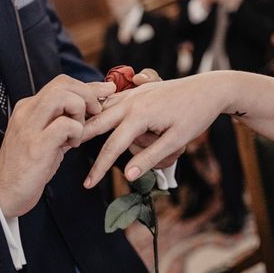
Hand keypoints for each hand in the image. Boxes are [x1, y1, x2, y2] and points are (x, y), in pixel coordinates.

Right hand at [0, 75, 115, 217]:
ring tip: (79, 130)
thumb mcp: (47, 137)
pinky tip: (73, 145)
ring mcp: (29, 127)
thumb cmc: (29, 167)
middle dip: (88, 94)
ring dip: (80, 111)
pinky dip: (76, 132)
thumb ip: (64, 121)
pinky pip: (64, 125)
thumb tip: (91, 109)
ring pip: (62, 98)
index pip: (61, 83)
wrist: (4, 192)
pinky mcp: (36, 145)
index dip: (88, 86)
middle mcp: (27, 112)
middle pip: (63, 84)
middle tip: (97, 112)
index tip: (106, 91)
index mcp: (29, 107)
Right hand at [83, 73, 225, 187]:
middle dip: (80, 137)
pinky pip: (113, 100)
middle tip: (63, 153)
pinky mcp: (138, 90)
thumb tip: (127, 175)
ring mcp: (134, 93)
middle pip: (97, 122)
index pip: (112, 146)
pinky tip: (95, 116)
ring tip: (75, 138)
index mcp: (139, 115)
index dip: (99, 167)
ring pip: (104, 109)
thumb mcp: (176, 141)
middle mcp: (131, 101)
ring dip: (91, 121)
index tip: (87, 183)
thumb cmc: (195, 115)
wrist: (210, 88)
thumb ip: (149, 158)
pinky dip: (102, 109)